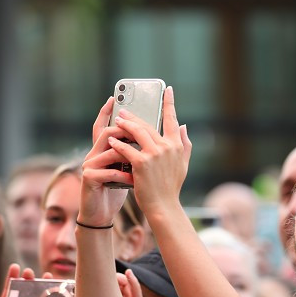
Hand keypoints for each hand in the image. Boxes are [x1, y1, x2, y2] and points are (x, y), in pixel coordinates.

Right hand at [79, 97, 131, 226]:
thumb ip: (136, 152)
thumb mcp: (128, 168)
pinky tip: (134, 180)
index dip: (106, 111)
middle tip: (140, 129)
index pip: (103, 126)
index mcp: (103, 150)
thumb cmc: (116, 189)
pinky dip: (123, 176)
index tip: (113, 98)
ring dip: (127, 155)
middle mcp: (93, 154)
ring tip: (142, 158)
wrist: (101, 213)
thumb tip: (154, 135)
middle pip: (107, 133)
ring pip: (109, 151)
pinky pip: (108, 172)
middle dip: (124, 130)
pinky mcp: (89, 179)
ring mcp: (89, 165)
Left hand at [108, 86, 191, 219]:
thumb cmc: (171, 187)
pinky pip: (127, 148)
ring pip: (137, 132)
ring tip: (117, 121)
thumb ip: (185, 144)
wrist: (163, 206)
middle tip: (124, 110)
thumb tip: (184, 126)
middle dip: (135, 116)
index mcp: (177, 145)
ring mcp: (155, 154)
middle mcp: (167, 147)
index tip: (168, 90)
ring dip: (125, 125)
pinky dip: (118, 143)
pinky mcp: (142, 163)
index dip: (170, 103)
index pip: (173, 120)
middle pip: (148, 125)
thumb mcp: (182, 164)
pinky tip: (111, 140)